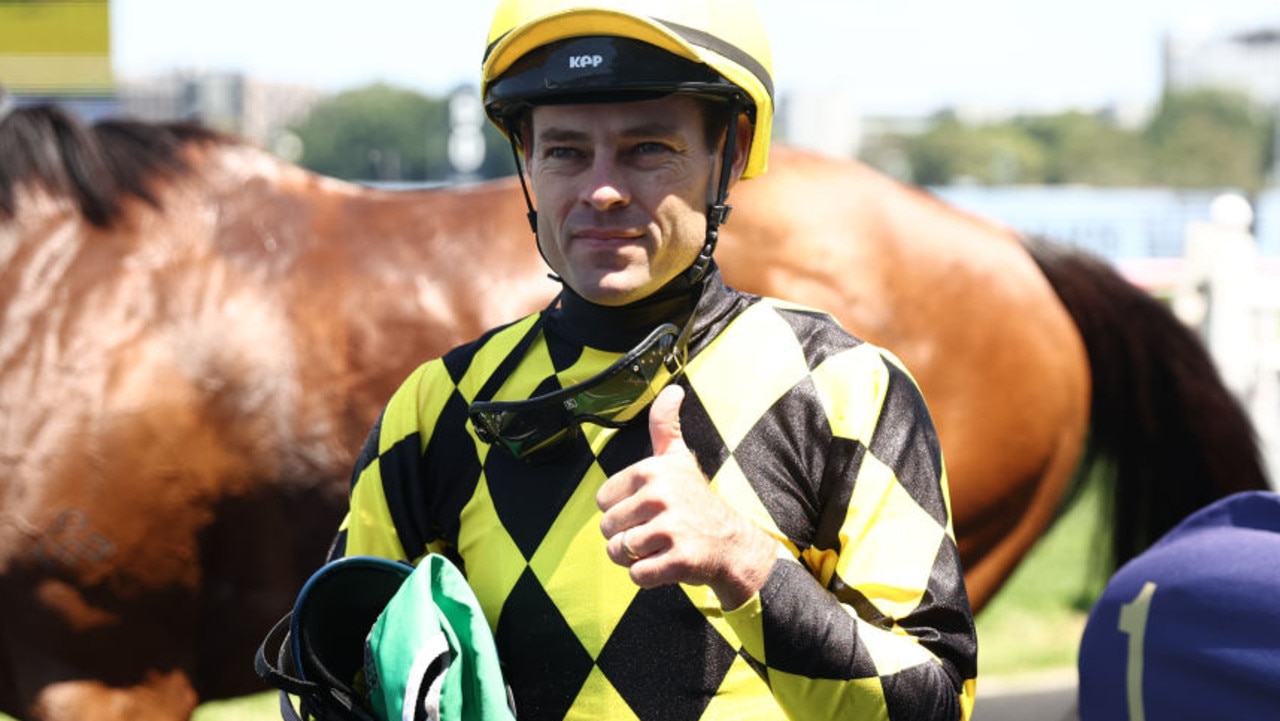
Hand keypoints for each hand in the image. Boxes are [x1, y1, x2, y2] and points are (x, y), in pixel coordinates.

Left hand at [596, 385, 778, 608]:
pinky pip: (637, 574)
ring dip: (635, 557)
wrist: (733, 545)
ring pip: (619, 551)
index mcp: (652, 470)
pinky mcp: (678, 559)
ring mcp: (670, 528)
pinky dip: (648, 575)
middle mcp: (660, 495)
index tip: (648, 509)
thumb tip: (672, 388)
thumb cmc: (697, 502)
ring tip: (659, 547)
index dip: (622, 510)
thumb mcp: (679, 458)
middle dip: (626, 536)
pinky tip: (667, 562)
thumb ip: (665, 425)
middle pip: (608, 528)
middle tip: (655, 532)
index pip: (603, 501)